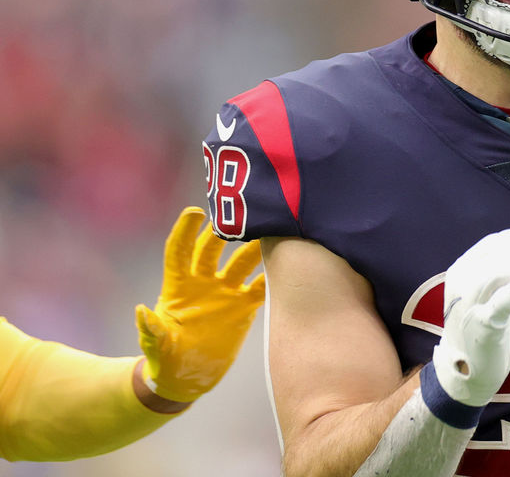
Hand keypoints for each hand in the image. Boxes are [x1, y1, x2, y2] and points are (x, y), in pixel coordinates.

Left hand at [135, 207, 266, 402]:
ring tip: (271, 234)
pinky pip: (260, 288)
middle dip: (224, 231)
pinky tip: (286, 268)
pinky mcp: (244, 307)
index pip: (180, 251)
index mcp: (178, 286)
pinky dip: (272, 278)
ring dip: (254, 249)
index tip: (195, 212)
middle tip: (240, 218)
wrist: (187, 378)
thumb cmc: (165, 358)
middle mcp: (203, 283)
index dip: (185, 231)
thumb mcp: (156, 345)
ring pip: (241, 263)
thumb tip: (142, 311)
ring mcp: (225, 293)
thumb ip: (151, 328)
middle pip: (213, 249)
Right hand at [432, 229, 509, 406]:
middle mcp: (462, 284)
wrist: (463, 373)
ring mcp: (472, 304)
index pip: (493, 244)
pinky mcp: (487, 324)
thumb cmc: (478, 327)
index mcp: (459, 272)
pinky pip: (507, 297)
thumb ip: (497, 264)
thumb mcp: (483, 292)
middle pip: (501, 256)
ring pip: (503, 272)